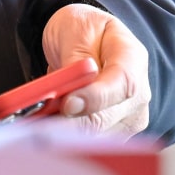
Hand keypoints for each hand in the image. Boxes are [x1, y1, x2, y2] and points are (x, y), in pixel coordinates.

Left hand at [41, 3, 150, 136]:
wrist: (86, 40)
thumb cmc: (83, 31)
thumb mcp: (76, 31)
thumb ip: (75, 62)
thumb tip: (71, 97)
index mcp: (133, 58)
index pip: (122, 84)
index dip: (95, 99)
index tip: (67, 104)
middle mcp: (138, 93)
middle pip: (107, 118)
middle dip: (69, 124)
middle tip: (36, 125)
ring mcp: (129, 117)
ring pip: (95, 136)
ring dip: (63, 134)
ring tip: (35, 123)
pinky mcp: (114, 134)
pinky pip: (89, 143)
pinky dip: (65, 139)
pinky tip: (45, 130)